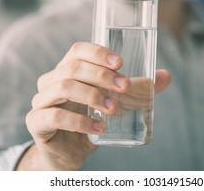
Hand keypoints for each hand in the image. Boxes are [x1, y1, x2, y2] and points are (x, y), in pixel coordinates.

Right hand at [17, 42, 170, 169]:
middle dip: (102, 76)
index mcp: (67, 70)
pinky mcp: (37, 122)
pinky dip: (81, 121)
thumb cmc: (90, 120)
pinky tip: (100, 128)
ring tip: (113, 109)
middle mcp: (51, 81)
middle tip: (125, 88)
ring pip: (64, 87)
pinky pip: (56, 116)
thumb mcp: (114, 102)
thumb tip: (166, 76)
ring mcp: (41, 100)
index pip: (78, 50)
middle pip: (73, 67)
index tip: (121, 63)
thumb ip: (137, 89)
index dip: (98, 52)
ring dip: (93, 95)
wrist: (68, 152)